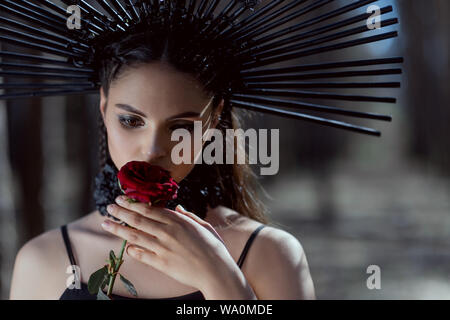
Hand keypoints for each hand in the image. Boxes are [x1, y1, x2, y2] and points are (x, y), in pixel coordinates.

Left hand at [102, 195, 230, 290]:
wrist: (217, 271)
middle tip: (109, 207)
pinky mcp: (162, 264)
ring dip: (118, 229)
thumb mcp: (204, 226)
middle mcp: (168, 232)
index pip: (149, 209)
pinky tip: (125, 247)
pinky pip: (142, 255)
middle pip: (138, 220)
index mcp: (178, 221)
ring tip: (106, 223)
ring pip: (135, 236)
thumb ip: (189, 216)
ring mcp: (163, 248)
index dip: (133, 204)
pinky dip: (132, 250)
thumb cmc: (214, 248)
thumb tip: (177, 208)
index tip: (122, 199)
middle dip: (121, 212)